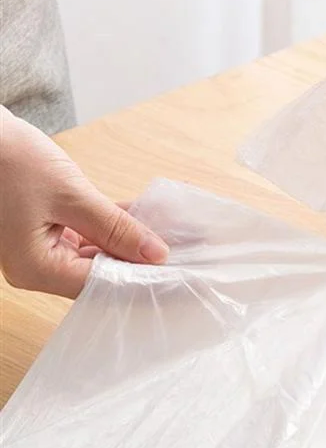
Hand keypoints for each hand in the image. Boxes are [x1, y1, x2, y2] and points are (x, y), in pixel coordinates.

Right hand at [0, 108, 167, 298]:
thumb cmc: (9, 160)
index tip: (180, 274)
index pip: (103, 287)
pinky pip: (93, 235)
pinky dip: (119, 227)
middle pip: (104, 274)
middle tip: (187, 255)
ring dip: (135, 243)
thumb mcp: (70, 195)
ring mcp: (45, 247)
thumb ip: (115, 227)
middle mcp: (40, 265)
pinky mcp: (51, 228)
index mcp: (37, 268)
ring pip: (102, 254)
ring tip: (176, 236)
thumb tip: (156, 254)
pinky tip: (151, 218)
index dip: (144, 280)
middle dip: (144, 262)